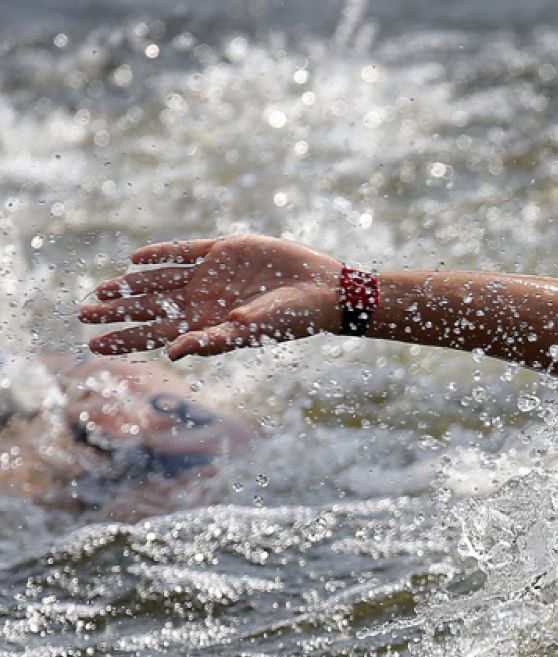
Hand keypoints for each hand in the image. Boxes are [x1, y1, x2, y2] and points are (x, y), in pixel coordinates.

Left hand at [81, 234, 343, 358]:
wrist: (324, 289)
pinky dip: (160, 255)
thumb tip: (173, 353)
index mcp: (207, 324)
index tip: (93, 345)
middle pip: (150, 309)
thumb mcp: (253, 331)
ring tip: (100, 290)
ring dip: (130, 286)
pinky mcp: (223, 251)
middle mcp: (203, 302)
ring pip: (159, 281)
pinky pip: (183, 253)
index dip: (124, 339)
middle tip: (82, 313)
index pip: (156, 335)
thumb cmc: (294, 318)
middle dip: (116, 312)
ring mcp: (211, 275)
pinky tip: (135, 259)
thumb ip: (214, 340)